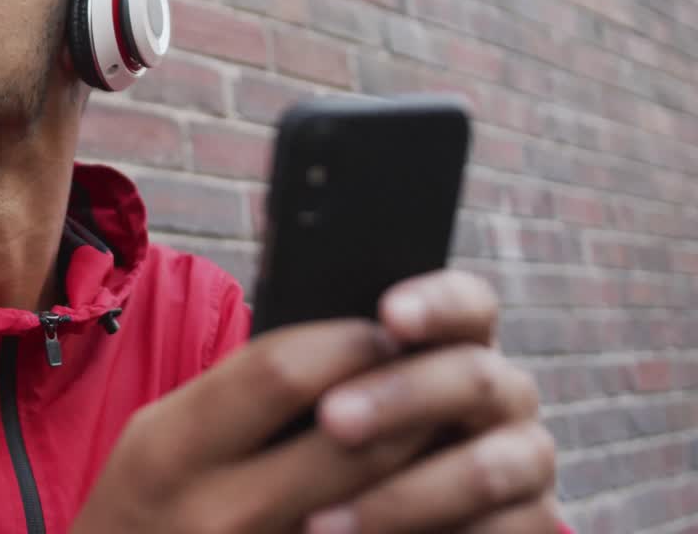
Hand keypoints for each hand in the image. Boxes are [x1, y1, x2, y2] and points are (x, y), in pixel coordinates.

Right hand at [70, 319, 439, 532]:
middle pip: (350, 441)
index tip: (384, 329)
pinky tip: (411, 497)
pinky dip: (401, 519)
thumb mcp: (163, 438)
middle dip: (407, 401)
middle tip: (433, 377)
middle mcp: (215, 510)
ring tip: (434, 432)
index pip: (281, 370)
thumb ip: (235, 397)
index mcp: (170, 447)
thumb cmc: (147, 505)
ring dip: (420, 463)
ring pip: (375, 504)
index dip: (348, 342)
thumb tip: (339, 348)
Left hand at [306, 270, 561, 532]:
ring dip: (403, 496)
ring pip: (484, 470)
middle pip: (473, 378)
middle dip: (401, 397)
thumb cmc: (343, 432)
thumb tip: (283, 339)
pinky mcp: (531, 523)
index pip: (468, 303)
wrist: (381, 509)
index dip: (436, 303)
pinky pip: (500, 533)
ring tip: (321, 520)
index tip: (388, 314)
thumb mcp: (335, 390)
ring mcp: (524, 461)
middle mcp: (503, 395)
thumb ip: (333, 364)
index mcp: (461, 343)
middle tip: (332, 419)